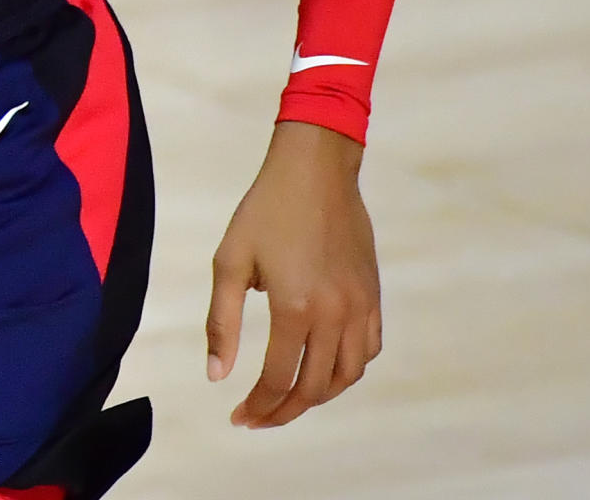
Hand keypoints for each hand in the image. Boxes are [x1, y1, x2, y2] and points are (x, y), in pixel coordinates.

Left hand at [206, 121, 380, 427]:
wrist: (315, 170)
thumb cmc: (265, 210)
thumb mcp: (229, 261)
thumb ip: (221, 323)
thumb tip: (216, 376)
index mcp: (294, 306)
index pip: (278, 379)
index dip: (258, 406)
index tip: (238, 417)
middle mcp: (334, 312)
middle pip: (314, 387)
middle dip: (285, 411)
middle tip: (259, 418)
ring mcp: (359, 305)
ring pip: (347, 375)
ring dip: (318, 396)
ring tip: (290, 400)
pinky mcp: (373, 294)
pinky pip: (368, 349)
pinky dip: (348, 370)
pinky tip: (325, 369)